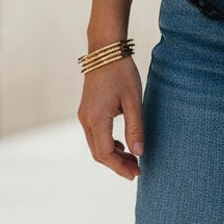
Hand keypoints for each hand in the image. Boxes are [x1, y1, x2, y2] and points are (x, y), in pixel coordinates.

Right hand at [78, 57, 145, 179]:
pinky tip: (121, 144)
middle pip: (99, 154)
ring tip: (132, 159)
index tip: (137, 173)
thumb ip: (135, 127)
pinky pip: (94, 135)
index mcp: (97, 119)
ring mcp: (84, 115)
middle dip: (117, 164)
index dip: (120, 167)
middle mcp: (86, 120)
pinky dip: (107, 144)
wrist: (105, 50)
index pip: (106, 154)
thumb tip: (139, 152)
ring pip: (95, 145)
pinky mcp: (87, 110)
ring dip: (112, 155)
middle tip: (137, 170)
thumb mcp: (133, 100)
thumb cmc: (121, 72)